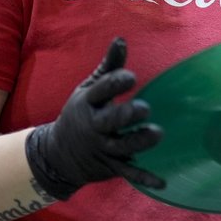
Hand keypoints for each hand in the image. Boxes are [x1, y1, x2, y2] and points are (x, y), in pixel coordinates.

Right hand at [24, 37, 163, 200]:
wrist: (58, 154)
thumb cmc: (81, 113)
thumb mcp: (88, 89)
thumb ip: (108, 66)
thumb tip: (121, 39)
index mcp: (87, 103)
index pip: (100, 90)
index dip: (116, 83)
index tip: (132, 78)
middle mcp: (93, 126)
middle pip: (109, 121)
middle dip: (126, 115)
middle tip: (144, 109)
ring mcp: (102, 148)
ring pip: (122, 147)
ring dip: (139, 141)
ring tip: (157, 134)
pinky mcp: (111, 166)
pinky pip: (129, 173)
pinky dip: (145, 179)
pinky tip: (163, 182)